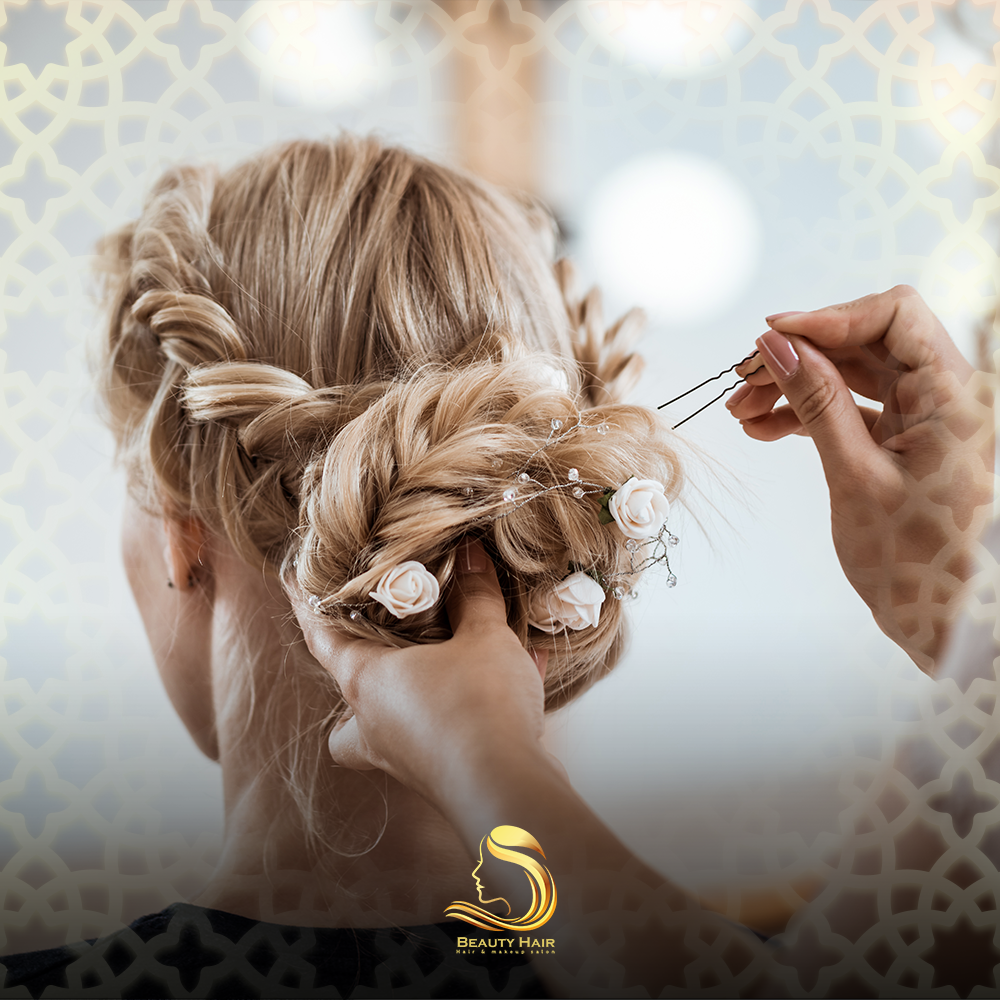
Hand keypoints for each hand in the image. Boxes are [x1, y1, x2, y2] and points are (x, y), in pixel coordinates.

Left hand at [292, 539, 550, 807]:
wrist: (510, 791)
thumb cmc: (479, 706)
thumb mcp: (484, 636)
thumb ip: (476, 595)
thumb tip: (472, 554)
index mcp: (367, 682)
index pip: (322, 638)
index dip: (308, 607)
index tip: (294, 582)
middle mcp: (375, 723)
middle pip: (347, 697)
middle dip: (356, 671)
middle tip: (378, 643)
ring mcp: (405, 756)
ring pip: (389, 725)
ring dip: (412, 695)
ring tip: (444, 666)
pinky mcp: (441, 774)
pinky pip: (448, 732)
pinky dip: (471, 708)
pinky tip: (515, 680)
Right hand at [726, 285, 993, 669]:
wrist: (942, 621)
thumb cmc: (915, 563)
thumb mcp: (854, 474)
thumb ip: (817, 401)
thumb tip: (778, 345)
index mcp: (955, 396)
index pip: (895, 315)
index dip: (829, 317)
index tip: (772, 337)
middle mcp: (946, 397)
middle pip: (865, 343)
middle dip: (799, 356)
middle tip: (743, 379)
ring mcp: (923, 419)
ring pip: (851, 375)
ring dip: (795, 385)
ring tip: (743, 410)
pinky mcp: (902, 441)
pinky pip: (851, 409)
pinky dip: (808, 413)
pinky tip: (765, 428)